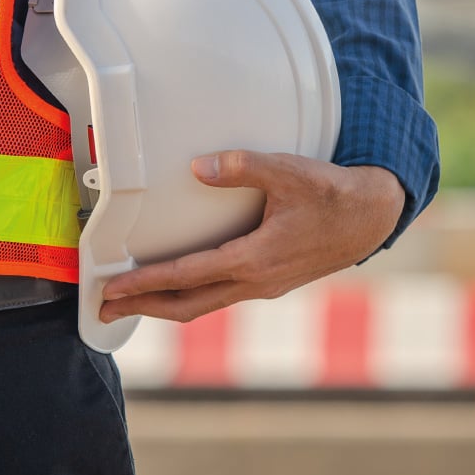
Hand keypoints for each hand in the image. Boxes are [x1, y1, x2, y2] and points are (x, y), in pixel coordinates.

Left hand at [98, 150, 404, 322]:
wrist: (372, 218)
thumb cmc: (333, 195)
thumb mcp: (289, 172)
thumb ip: (242, 167)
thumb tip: (198, 168)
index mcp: (255, 259)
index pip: (186, 276)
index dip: (144, 282)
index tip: (111, 288)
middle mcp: (256, 282)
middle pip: (187, 306)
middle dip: (143, 307)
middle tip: (102, 308)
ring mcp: (265, 287)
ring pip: (205, 305)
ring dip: (165, 306)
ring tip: (132, 301)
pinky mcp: (272, 283)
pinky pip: (222, 297)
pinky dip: (192, 297)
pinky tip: (182, 287)